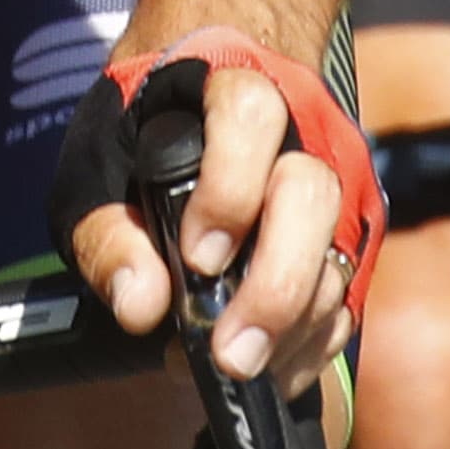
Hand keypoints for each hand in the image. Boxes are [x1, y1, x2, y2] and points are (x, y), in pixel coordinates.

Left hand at [59, 37, 369, 389]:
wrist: (207, 79)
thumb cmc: (145, 126)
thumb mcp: (98, 165)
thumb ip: (108, 234)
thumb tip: (141, 305)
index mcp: (233, 83)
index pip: (250, 118)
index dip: (229, 192)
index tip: (196, 259)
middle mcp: (303, 124)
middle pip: (311, 195)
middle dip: (275, 285)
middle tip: (231, 353)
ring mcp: (338, 176)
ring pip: (338, 252)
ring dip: (293, 325)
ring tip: (240, 369)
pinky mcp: (351, 230)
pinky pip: (349, 291)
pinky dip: (314, 339)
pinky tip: (272, 369)